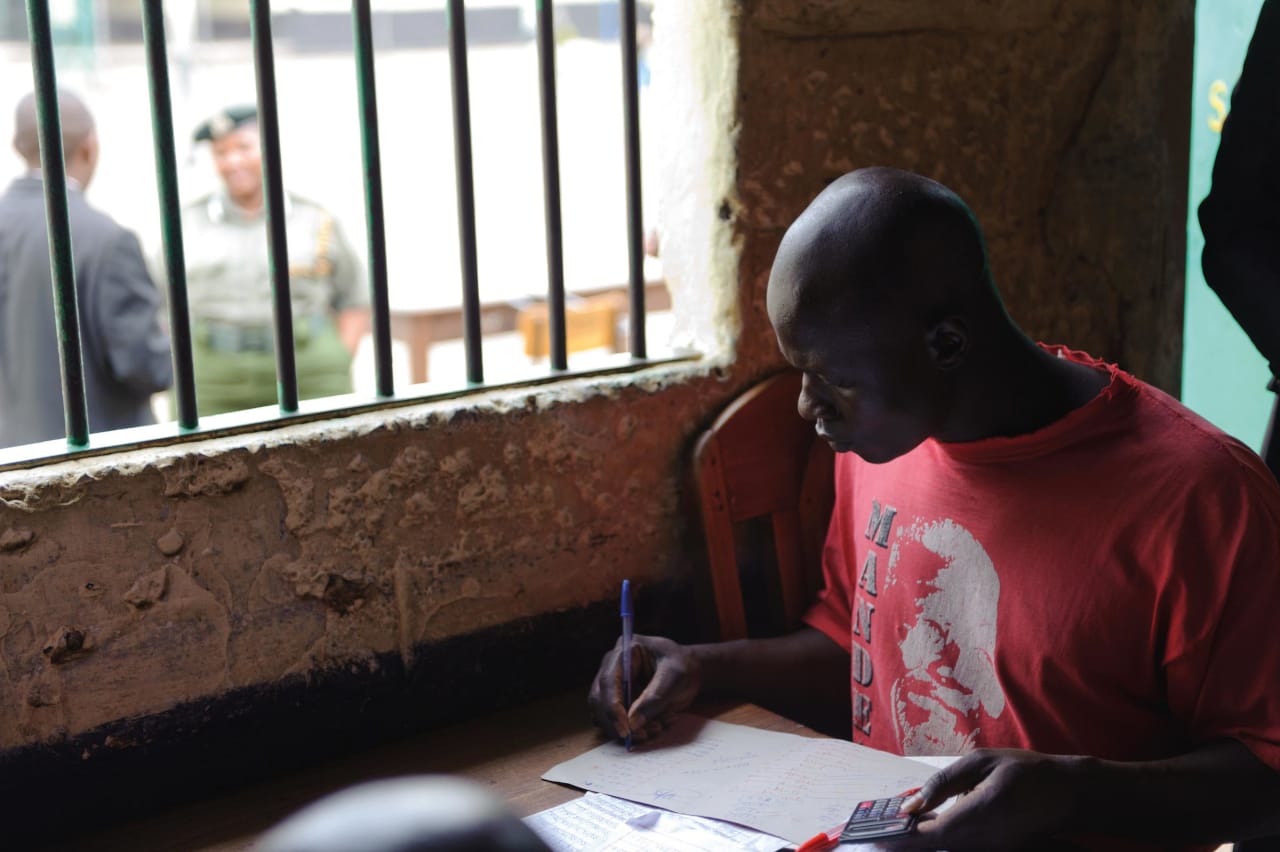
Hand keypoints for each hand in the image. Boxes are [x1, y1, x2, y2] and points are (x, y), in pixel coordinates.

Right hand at [587, 634, 702, 744]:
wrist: (690, 671)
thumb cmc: (683, 665)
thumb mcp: (675, 676)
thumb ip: (654, 698)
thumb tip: (632, 723)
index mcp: (624, 651)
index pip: (608, 681)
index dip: (613, 708)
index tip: (626, 730)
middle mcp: (612, 668)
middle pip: (599, 701)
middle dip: (619, 723)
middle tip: (643, 735)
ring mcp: (613, 686)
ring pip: (606, 715)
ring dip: (628, 729)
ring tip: (658, 727)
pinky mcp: (619, 702)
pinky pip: (617, 722)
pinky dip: (634, 730)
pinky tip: (657, 725)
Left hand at [886, 748, 1082, 850]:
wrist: (1070, 794)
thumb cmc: (1026, 771)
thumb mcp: (981, 762)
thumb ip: (943, 783)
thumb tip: (912, 805)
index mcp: (978, 814)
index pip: (928, 836)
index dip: (900, 838)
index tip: (875, 834)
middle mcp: (984, 840)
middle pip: (934, 847)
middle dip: (906, 840)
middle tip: (878, 831)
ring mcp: (993, 849)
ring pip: (947, 849)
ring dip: (922, 840)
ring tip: (900, 826)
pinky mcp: (998, 851)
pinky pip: (962, 847)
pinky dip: (942, 838)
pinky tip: (929, 825)